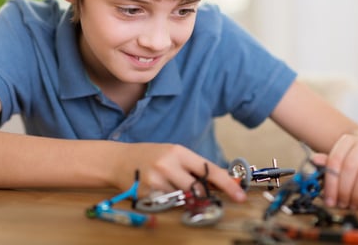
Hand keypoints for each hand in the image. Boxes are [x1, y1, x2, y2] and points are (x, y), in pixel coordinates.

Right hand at [112, 143, 246, 201]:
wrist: (118, 160)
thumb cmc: (149, 156)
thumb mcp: (173, 154)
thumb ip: (195, 167)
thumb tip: (221, 181)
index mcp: (178, 152)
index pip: (209, 170)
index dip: (227, 185)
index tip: (239, 196)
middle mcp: (168, 165)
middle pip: (198, 189)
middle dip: (204, 196)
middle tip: (204, 196)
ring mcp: (156, 181)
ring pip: (183, 199)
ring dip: (184, 198)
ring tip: (171, 186)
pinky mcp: (147, 195)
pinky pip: (169, 205)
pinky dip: (170, 202)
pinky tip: (160, 191)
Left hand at [320, 130, 357, 208]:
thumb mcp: (343, 163)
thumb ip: (330, 163)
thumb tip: (314, 160)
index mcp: (349, 140)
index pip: (335, 159)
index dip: (330, 182)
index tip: (329, 199)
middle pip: (349, 166)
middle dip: (343, 189)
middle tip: (341, 203)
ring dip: (357, 193)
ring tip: (353, 204)